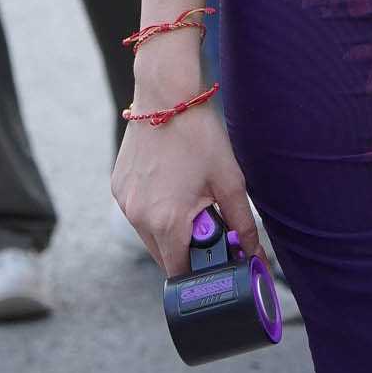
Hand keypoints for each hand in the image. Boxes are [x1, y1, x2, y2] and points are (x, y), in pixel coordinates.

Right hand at [112, 94, 269, 277]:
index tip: (214, 267)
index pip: (178, 272)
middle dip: (186, 253)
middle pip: (162, 256)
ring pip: (148, 235)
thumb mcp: (229, 182)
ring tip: (191, 203)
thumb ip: (243, 224)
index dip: (198, 276)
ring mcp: (124, 201)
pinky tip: (172, 188)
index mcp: (166, 221)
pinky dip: (154, 211)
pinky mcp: (117, 186)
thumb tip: (254, 253)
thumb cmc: (200, 137)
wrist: (166, 96)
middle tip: (209, 230)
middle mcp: (137, 216)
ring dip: (169, 232)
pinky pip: (136, 212)